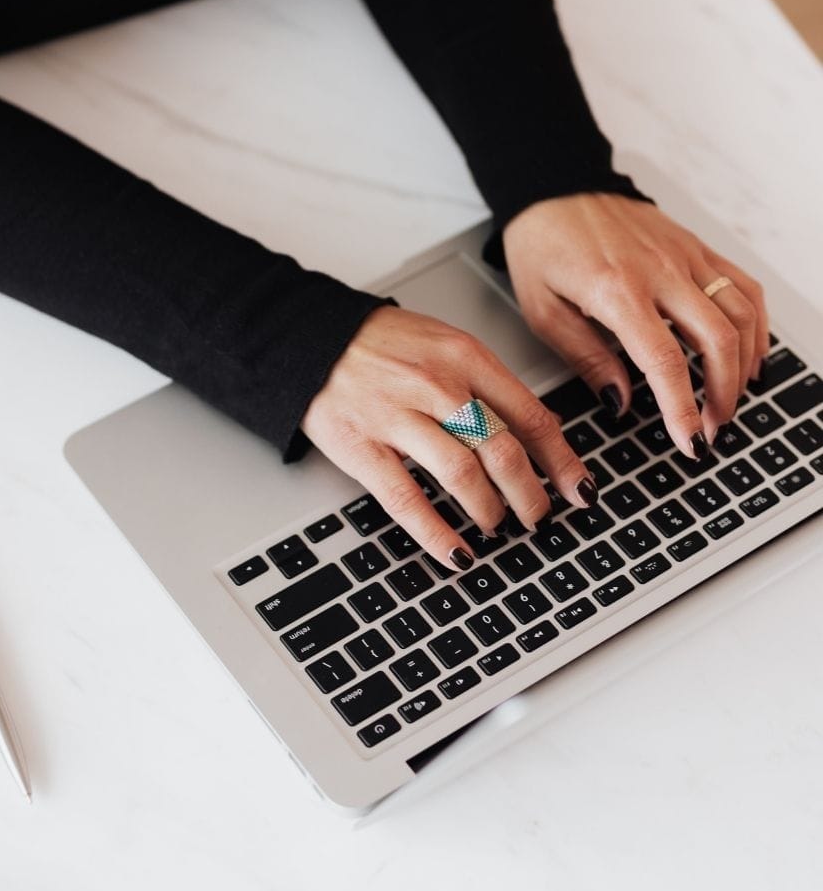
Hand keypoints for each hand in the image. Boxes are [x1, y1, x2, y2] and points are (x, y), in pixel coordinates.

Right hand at [301, 306, 597, 569]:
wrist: (312, 338)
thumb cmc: (381, 344)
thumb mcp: (445, 344)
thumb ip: (487, 384)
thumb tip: (536, 432)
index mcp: (465, 358)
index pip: (531, 416)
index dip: (561, 460)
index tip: (578, 488)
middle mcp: (438, 387)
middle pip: (503, 451)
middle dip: (531, 495)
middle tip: (538, 516)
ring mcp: (399, 418)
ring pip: (463, 476)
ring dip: (489, 512)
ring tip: (495, 525)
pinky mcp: (363, 448)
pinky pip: (408, 500)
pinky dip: (437, 533)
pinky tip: (455, 552)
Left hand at [503, 193, 768, 454]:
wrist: (553, 188)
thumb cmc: (541, 247)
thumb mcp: (543, 311)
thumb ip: (586, 358)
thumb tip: (620, 401)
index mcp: (617, 291)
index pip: (665, 360)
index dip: (683, 408)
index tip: (691, 441)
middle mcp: (660, 271)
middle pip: (717, 340)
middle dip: (722, 394)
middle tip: (711, 428)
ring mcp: (684, 255)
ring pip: (740, 313)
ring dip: (744, 364)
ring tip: (728, 400)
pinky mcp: (695, 246)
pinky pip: (742, 285)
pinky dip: (755, 323)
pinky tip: (747, 352)